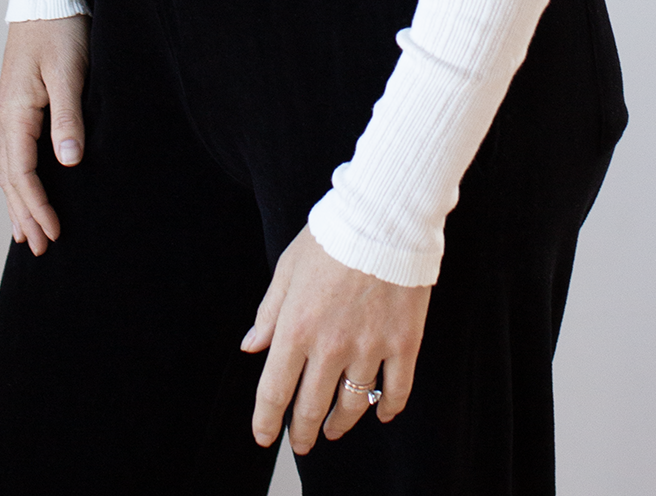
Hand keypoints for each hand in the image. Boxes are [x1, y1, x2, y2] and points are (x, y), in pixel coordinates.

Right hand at [0, 14, 88, 255]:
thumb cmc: (60, 30)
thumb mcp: (69, 73)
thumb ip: (68, 117)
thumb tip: (69, 162)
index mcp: (15, 113)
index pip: (22, 173)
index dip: (38, 206)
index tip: (54, 232)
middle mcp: (6, 117)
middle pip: (10, 178)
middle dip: (24, 214)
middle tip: (41, 248)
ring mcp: (9, 111)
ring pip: (8, 168)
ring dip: (18, 202)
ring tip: (27, 233)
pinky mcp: (19, 104)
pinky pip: (14, 153)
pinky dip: (18, 179)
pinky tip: (25, 189)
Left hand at [241, 226, 430, 454]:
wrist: (385, 214)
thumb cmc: (332, 235)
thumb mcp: (288, 268)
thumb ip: (269, 312)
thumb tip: (252, 346)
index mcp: (297, 328)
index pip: (274, 392)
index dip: (266, 421)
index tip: (264, 435)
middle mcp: (331, 346)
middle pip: (312, 407)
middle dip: (303, 431)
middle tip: (301, 441)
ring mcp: (370, 347)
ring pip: (353, 405)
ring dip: (340, 424)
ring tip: (333, 429)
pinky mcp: (404, 342)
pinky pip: (396, 390)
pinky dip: (388, 409)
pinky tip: (381, 415)